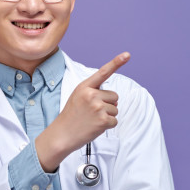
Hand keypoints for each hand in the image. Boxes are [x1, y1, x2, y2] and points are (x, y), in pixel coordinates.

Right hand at [35, 52, 129, 171]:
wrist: (62, 134)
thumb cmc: (72, 116)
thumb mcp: (78, 97)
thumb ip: (93, 92)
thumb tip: (114, 98)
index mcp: (85, 87)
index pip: (103, 72)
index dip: (116, 62)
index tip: (127, 55)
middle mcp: (92, 95)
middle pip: (114, 96)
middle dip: (108, 104)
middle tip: (92, 112)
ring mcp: (98, 107)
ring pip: (115, 109)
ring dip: (107, 116)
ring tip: (92, 119)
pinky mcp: (103, 120)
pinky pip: (115, 120)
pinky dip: (108, 125)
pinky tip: (95, 126)